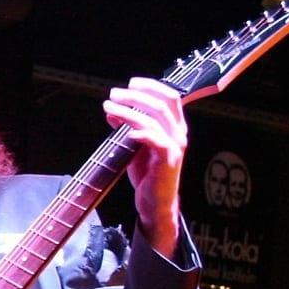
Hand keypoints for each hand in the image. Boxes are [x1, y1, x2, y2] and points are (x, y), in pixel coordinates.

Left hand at [103, 77, 186, 258]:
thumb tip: (111, 110)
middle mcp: (178, 134)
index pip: (169, 96)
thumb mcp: (134, 147)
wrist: (155, 204)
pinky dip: (140, 132)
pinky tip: (126, 130)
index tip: (131, 83)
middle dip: (136, 95)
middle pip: (161, 103)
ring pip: (154, 119)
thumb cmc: (147, 176)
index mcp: (175, 127)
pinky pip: (156, 140)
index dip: (151, 86)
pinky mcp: (168, 160)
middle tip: (114, 94)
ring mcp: (175, 147)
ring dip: (129, 110)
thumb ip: (127, 127)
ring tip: (109, 107)